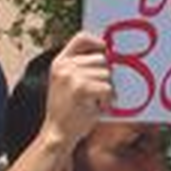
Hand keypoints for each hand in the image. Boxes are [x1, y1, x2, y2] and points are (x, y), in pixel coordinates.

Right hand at [43, 32, 112, 148]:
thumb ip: (83, 66)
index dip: (98, 42)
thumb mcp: (68, 82)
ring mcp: (71, 77)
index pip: (81, 37)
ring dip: (107, 89)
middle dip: (106, 75)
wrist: (57, 133)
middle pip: (102, 58)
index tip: (107, 51)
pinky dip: (107, 100)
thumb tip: (113, 52)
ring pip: (108, 74)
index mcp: (59, 62)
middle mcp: (63, 66)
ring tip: (94, 101)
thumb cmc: (69, 108)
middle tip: (96, 92)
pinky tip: (96, 107)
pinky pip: (108, 88)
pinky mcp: (81, 89)